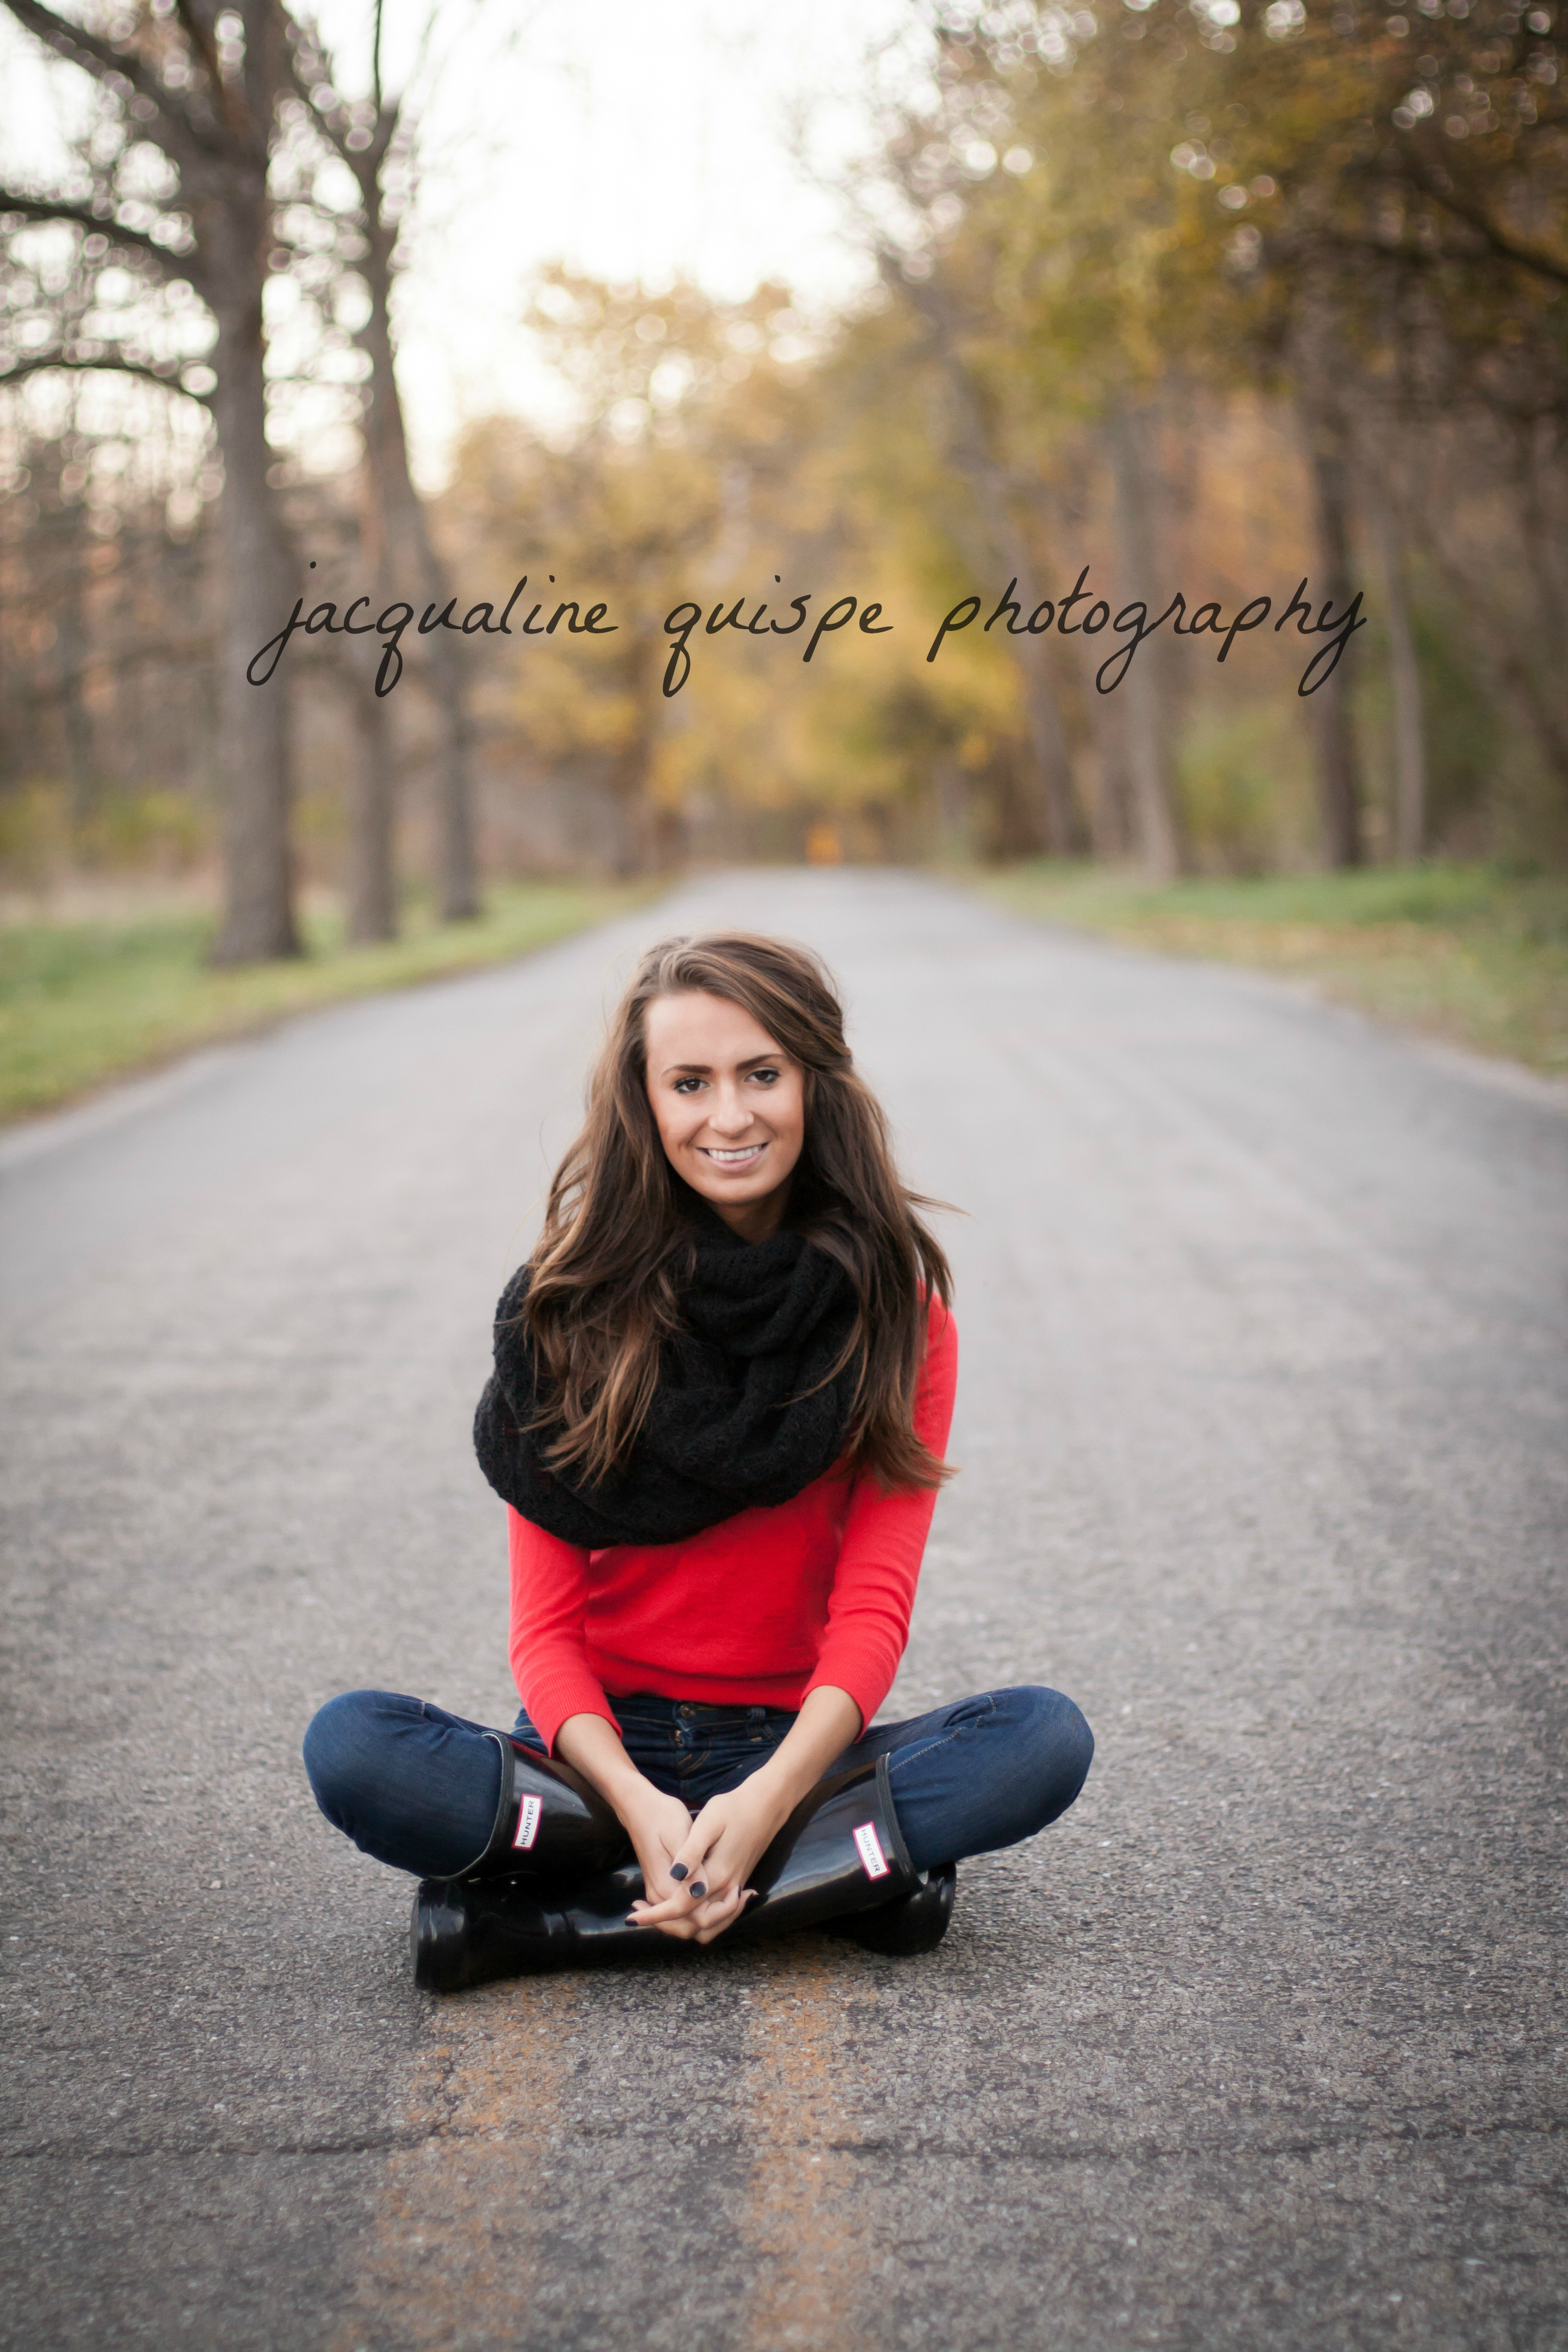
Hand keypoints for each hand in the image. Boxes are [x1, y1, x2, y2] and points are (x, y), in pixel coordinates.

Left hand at [627, 1775, 792, 1944]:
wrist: (766, 1804)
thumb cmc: (734, 1808)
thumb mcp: (709, 1822)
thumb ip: (692, 1853)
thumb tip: (675, 1876)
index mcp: (716, 1875)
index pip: (681, 1909)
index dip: (654, 1915)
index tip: (631, 1917)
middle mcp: (727, 1889)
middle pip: (695, 1926)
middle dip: (667, 1925)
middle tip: (641, 1913)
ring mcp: (735, 1889)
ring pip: (709, 1926)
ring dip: (683, 1925)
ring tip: (657, 1910)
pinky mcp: (738, 1885)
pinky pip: (718, 1916)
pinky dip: (699, 1918)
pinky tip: (683, 1901)